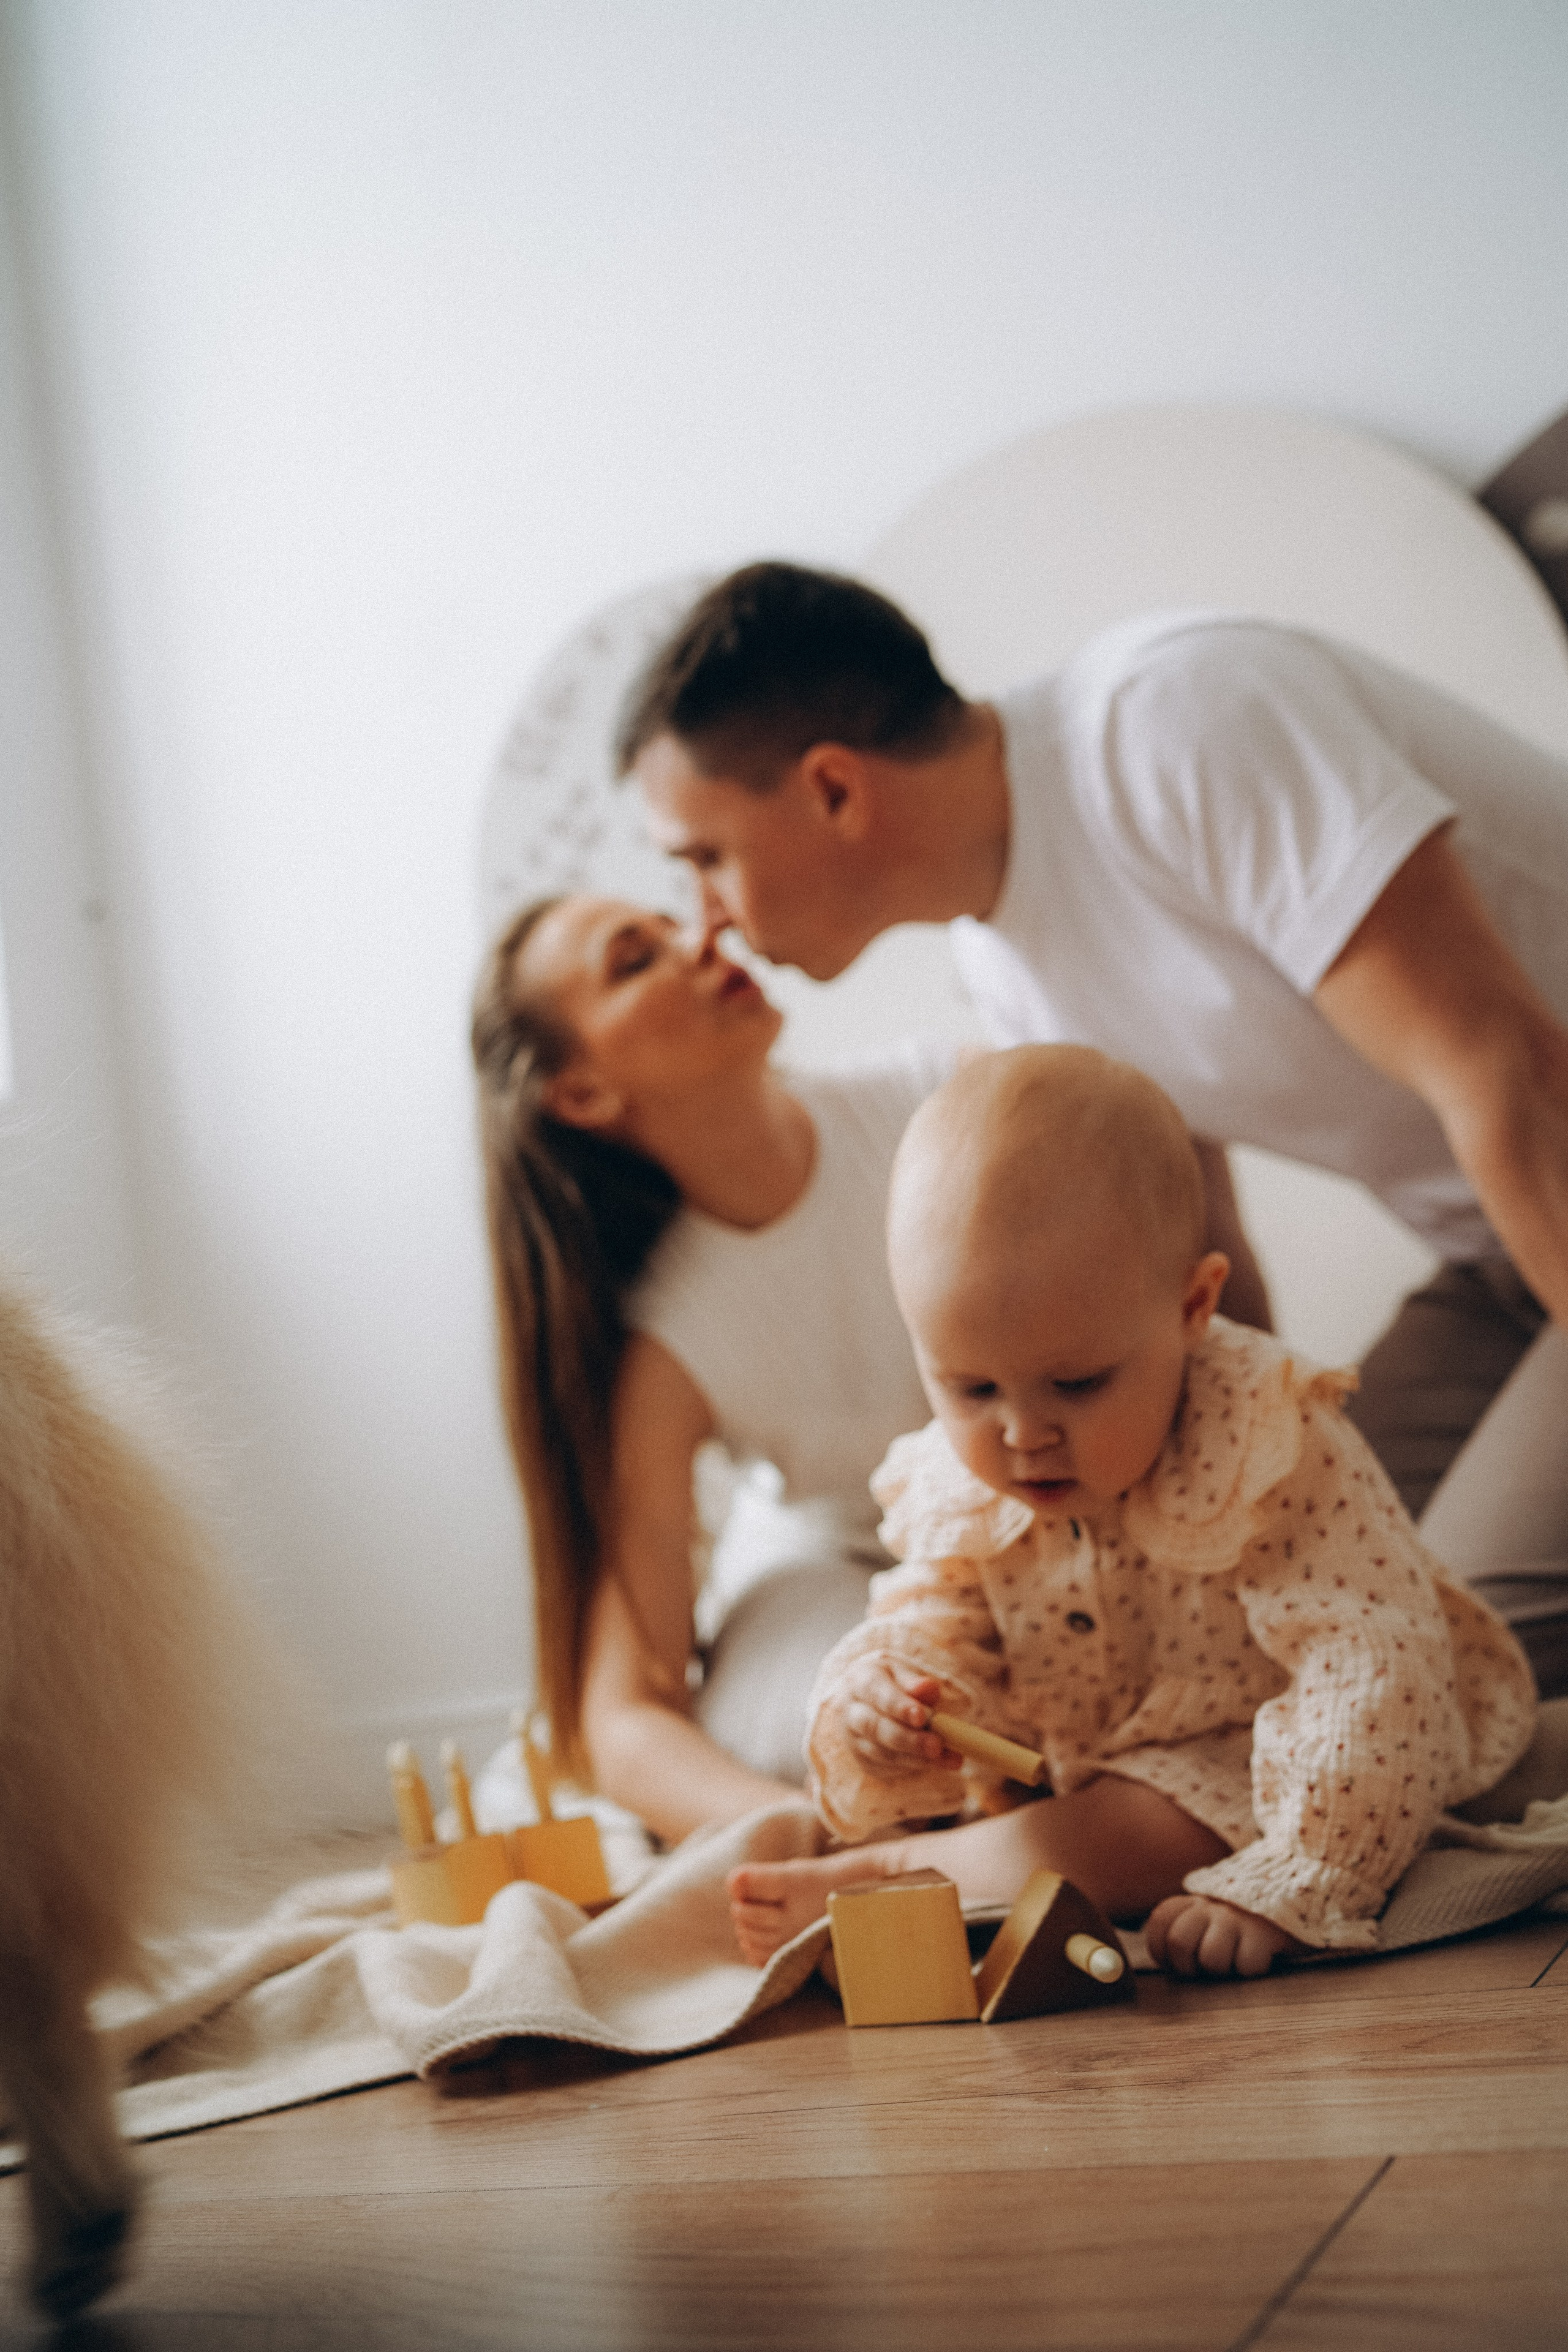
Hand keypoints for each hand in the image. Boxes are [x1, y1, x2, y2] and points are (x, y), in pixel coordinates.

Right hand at [836, 1660, 964, 1776]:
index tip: (922, 1717)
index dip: (899, 1707)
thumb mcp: (900, 1674)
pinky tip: (933, 1762)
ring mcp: (853, 1739)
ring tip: (948, 1758)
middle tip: (937, 1746)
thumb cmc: (889, 1684)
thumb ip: (914, 1682)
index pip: (877, 1694)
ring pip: (882, 1753)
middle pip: (876, 1728)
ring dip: (916, 1758)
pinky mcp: (863, 1761)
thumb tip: (929, 1687)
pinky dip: (911, 1766)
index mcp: (860, 1682)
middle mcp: (850, 1711)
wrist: (863, 1702)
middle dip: (909, 1740)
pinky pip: (886, 1768)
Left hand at [1144, 1893, 1307, 1978]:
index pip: (1159, 1924)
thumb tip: (1160, 1964)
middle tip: (1204, 1968)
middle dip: (1188, 1967)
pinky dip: (1251, 1969)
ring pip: (1211, 1958)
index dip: (1162, 1952)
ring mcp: (1237, 1918)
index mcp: (1192, 1903)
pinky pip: (1247, 1965)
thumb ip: (1181, 1933)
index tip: (1179, 1962)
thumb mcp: (1207, 1921)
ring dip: (1222, 1970)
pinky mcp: (1264, 1933)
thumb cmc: (1239, 1927)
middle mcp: (1210, 1906)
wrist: (1290, 1903)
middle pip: (1179, 1942)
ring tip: (1234, 1961)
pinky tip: (1258, 1957)